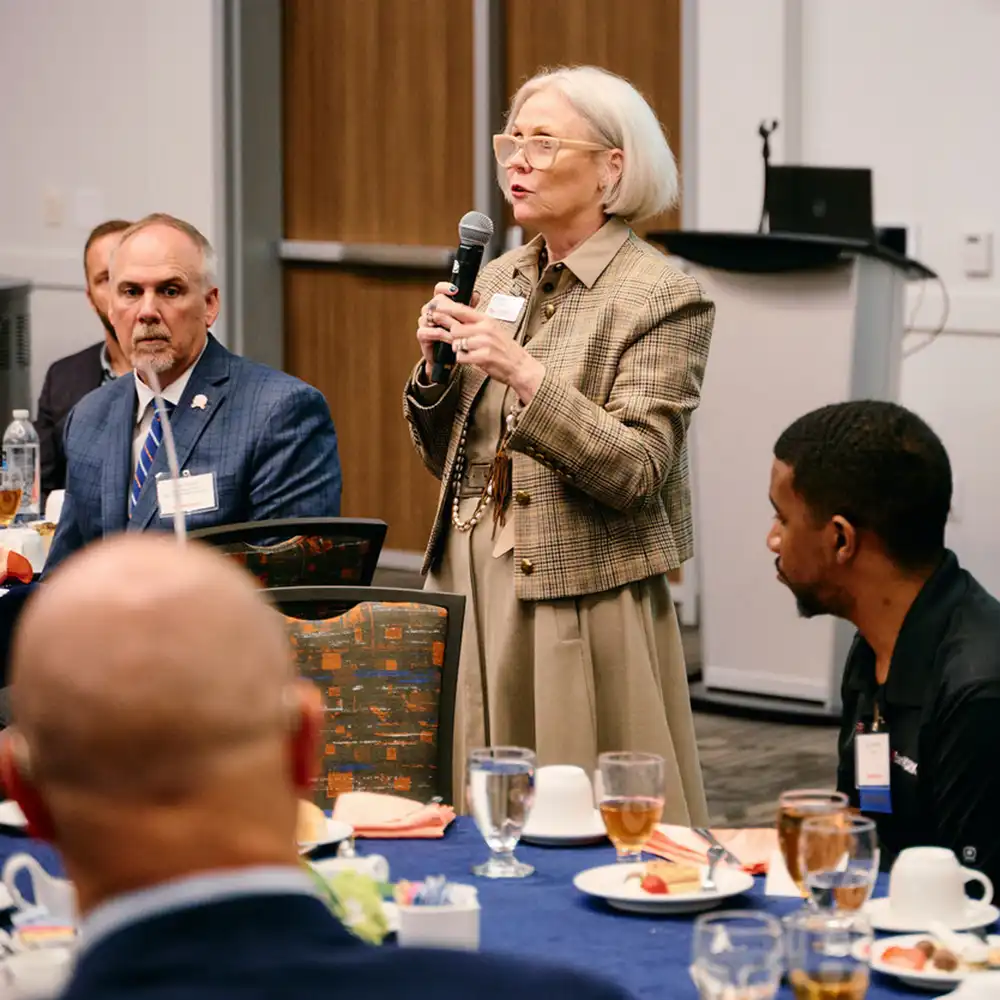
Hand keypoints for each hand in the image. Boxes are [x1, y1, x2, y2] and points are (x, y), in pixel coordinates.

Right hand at [416, 283, 479, 382]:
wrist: (450, 359)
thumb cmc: (457, 338)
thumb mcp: (466, 321)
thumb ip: (468, 307)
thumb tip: (475, 295)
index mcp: (441, 305)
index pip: (439, 290)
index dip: (444, 288)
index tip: (455, 289)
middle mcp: (431, 312)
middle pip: (433, 302)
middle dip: (446, 307)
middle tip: (458, 312)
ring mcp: (425, 323)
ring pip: (429, 315)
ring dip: (445, 321)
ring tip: (458, 327)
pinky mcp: (422, 336)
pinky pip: (428, 331)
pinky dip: (441, 334)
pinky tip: (451, 338)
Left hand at [426, 297, 545, 404]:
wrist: (520, 366)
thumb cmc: (505, 349)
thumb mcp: (493, 330)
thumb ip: (476, 323)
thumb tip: (457, 317)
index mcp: (487, 320)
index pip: (462, 310)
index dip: (446, 309)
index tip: (435, 308)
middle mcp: (485, 329)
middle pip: (455, 328)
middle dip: (452, 336)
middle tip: (455, 340)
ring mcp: (485, 343)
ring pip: (457, 343)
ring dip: (458, 349)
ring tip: (467, 351)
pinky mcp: (483, 357)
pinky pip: (461, 357)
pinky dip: (463, 360)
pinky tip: (470, 359)